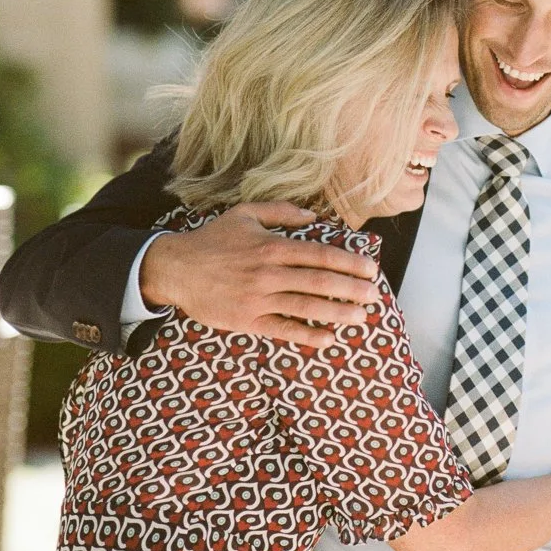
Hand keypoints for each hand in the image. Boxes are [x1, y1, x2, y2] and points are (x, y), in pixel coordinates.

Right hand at [140, 202, 380, 347]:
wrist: (176, 269)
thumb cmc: (212, 240)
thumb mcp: (244, 214)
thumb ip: (281, 211)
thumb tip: (313, 216)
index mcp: (272, 246)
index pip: (320, 255)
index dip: (349, 263)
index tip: (371, 270)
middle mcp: (269, 272)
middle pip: (319, 282)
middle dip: (351, 290)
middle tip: (375, 296)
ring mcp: (258, 299)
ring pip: (306, 307)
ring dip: (337, 313)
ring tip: (361, 318)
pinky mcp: (247, 320)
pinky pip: (282, 330)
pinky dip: (307, 335)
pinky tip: (328, 338)